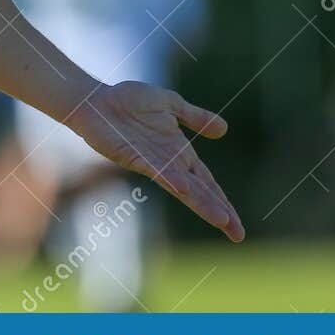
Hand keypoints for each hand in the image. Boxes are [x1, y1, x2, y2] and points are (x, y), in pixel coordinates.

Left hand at [69, 81, 244, 241]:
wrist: (96, 100)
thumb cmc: (128, 100)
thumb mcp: (170, 104)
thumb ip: (195, 116)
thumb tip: (225, 129)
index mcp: (179, 152)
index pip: (207, 182)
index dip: (223, 201)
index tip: (237, 225)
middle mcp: (168, 162)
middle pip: (200, 191)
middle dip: (219, 211)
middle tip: (238, 235)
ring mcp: (152, 162)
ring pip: (182, 186)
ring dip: (201, 203)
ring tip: (221, 220)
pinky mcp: (133, 156)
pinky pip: (155, 169)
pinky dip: (170, 178)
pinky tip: (184, 188)